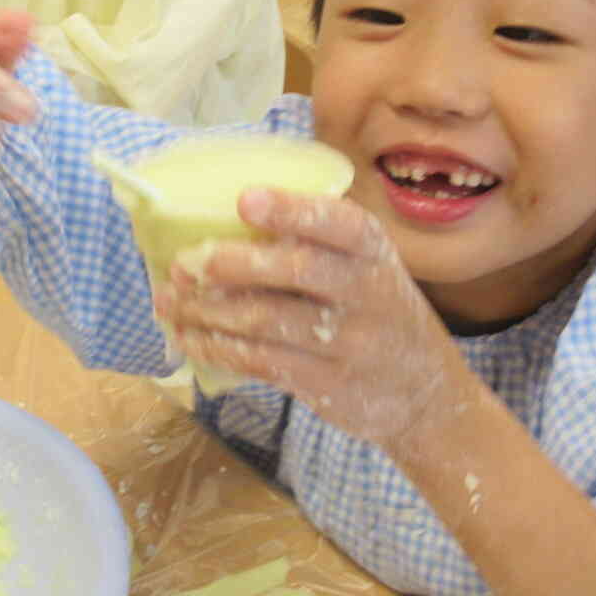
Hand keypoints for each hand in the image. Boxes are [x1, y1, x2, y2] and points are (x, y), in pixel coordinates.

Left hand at [153, 187, 473, 452]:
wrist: (425, 395)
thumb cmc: (381, 314)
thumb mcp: (371, 270)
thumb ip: (320, 245)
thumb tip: (229, 220)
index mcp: (374, 253)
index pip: (340, 223)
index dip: (292, 210)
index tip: (244, 200)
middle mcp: (367, 293)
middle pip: (296, 270)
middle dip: (231, 264)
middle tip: (185, 262)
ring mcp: (348, 343)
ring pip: (267, 321)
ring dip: (208, 311)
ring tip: (169, 301)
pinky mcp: (326, 385)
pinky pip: (261, 362)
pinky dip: (217, 348)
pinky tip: (191, 338)